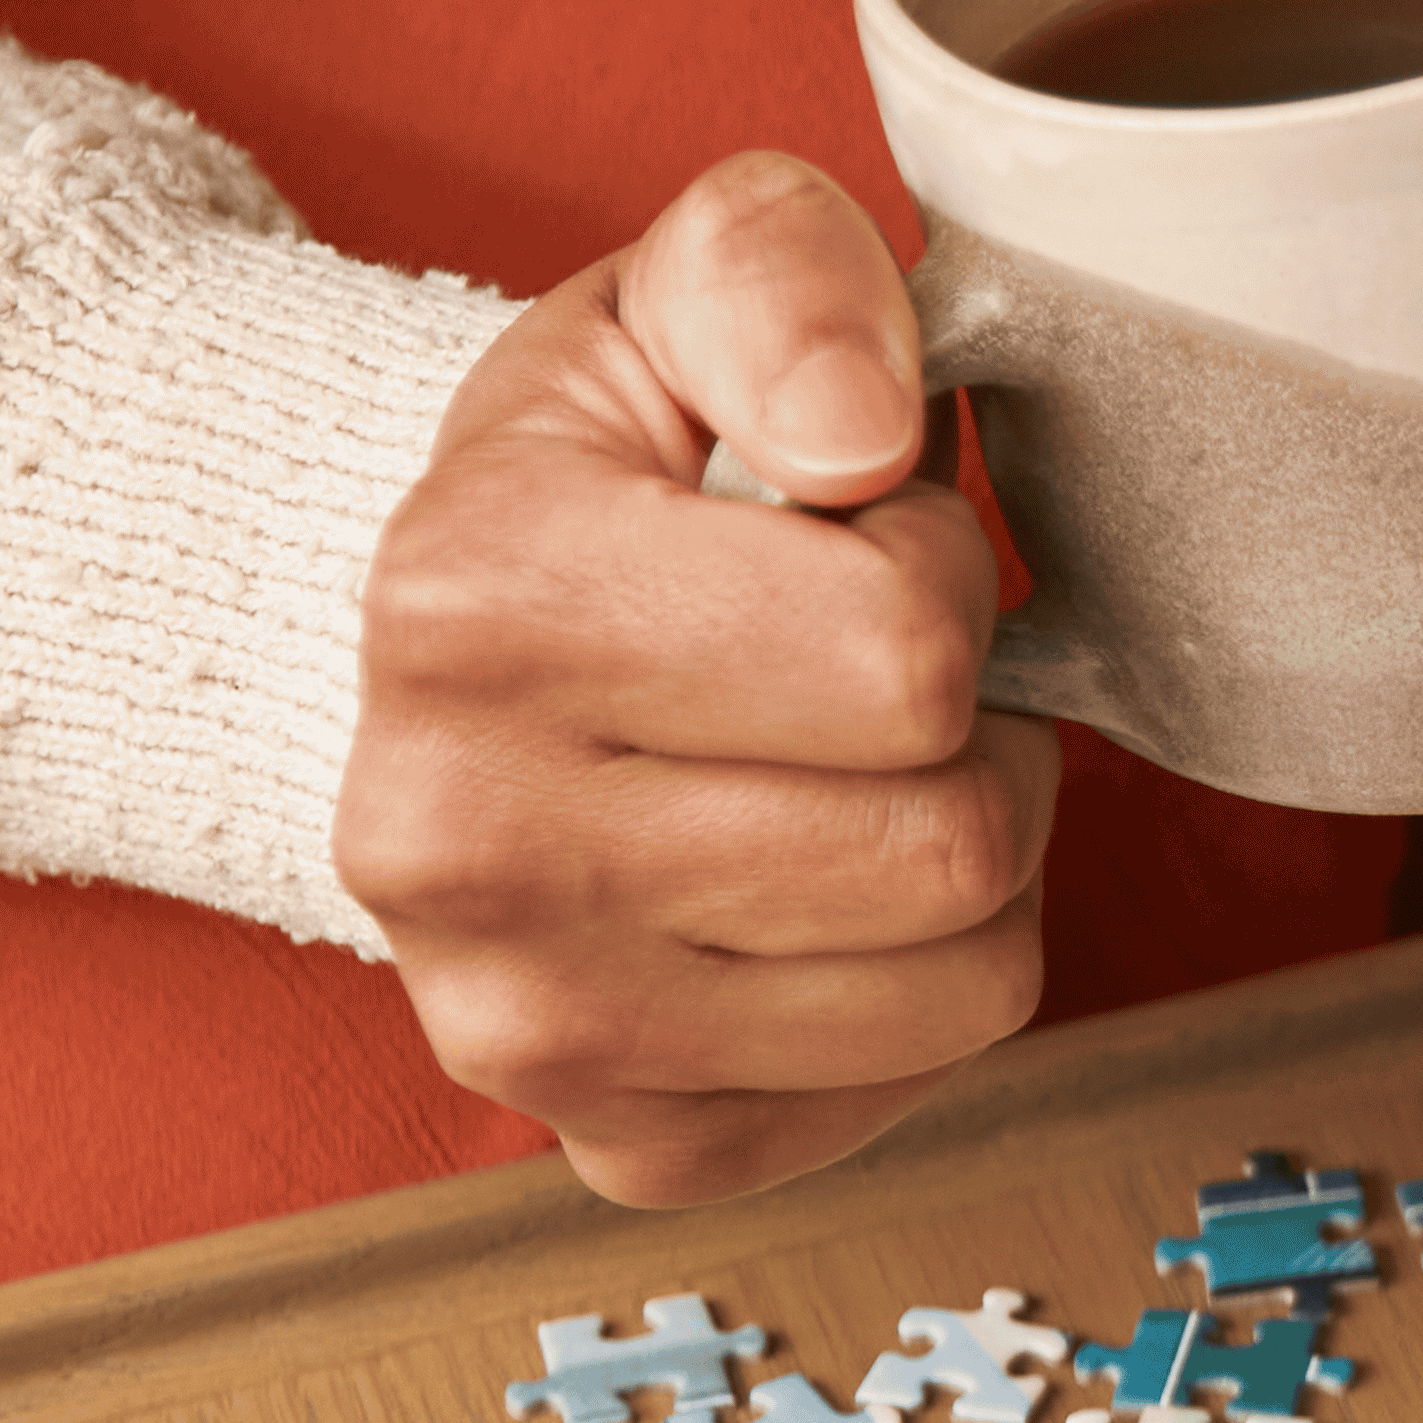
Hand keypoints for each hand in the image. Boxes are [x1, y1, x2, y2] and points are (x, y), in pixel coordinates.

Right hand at [341, 151, 1048, 1205]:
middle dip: (966, 735)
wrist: (457, 654)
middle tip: (864, 678)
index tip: (849, 546)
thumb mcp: (678, 290)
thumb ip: (783, 279)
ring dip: (965, 865)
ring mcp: (522, 1025)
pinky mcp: (618, 1143)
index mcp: (472, 604)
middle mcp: (455, 844)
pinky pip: (913, 1089)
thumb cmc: (608, 472)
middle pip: (950, 842)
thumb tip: (867, 437)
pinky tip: (807, 895)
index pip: (905, 654)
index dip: (936, 577)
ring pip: (966, 985)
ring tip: (845, 776)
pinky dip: (913, 990)